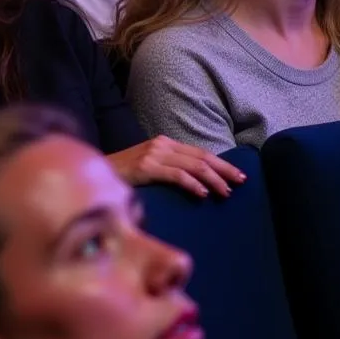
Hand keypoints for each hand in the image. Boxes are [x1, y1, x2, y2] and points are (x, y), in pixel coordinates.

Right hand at [108, 136, 245, 197]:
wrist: (98, 171)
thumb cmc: (124, 174)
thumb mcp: (150, 167)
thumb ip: (170, 169)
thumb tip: (196, 183)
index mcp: (165, 144)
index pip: (200, 152)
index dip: (222, 164)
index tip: (238, 176)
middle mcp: (162, 145)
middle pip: (201, 157)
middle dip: (224, 170)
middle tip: (241, 183)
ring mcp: (154, 154)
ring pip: (193, 165)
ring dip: (213, 179)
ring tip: (225, 192)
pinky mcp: (146, 167)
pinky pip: (176, 175)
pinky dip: (192, 184)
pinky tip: (202, 194)